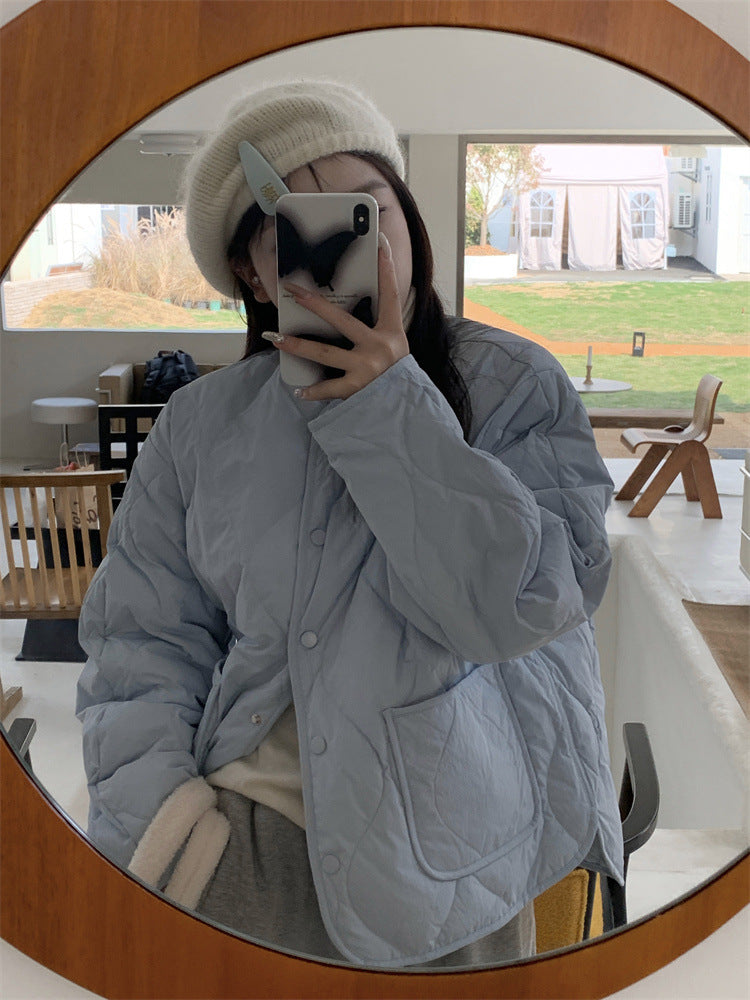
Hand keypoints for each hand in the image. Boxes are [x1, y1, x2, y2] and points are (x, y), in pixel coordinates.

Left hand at [267, 233, 409, 400]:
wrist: (408, 408)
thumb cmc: (398, 375)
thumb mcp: (396, 348)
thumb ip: (379, 330)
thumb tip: (350, 317)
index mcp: (392, 332)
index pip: (390, 293)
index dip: (386, 268)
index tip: (379, 242)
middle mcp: (379, 347)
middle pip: (341, 320)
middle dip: (314, 304)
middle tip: (293, 291)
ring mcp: (367, 368)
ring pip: (324, 353)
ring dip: (298, 345)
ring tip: (276, 338)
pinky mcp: (358, 389)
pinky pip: (329, 388)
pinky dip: (313, 391)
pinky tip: (299, 390)